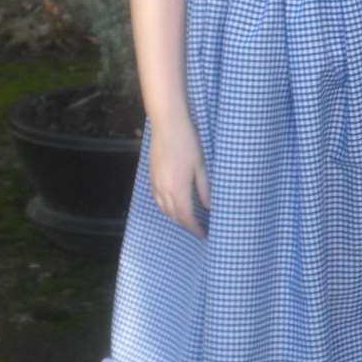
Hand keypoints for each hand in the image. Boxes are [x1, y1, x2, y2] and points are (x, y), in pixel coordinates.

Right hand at [149, 117, 209, 237]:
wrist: (167, 126)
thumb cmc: (188, 143)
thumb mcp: (201, 167)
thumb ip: (204, 189)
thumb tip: (209, 207)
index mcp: (178, 190)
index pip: (186, 217)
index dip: (195, 229)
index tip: (204, 235)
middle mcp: (164, 190)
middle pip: (173, 216)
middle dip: (185, 225)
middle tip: (198, 228)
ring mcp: (155, 183)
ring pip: (163, 209)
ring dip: (174, 217)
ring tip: (187, 219)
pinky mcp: (151, 176)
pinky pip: (157, 199)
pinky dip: (165, 207)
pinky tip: (173, 203)